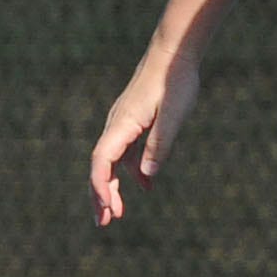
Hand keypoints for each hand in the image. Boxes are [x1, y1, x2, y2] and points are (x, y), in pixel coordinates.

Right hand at [88, 51, 201, 226]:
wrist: (173, 53)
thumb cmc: (175, 82)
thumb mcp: (174, 115)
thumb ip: (160, 144)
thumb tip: (146, 175)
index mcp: (122, 124)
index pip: (102, 162)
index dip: (101, 187)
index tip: (107, 210)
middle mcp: (116, 124)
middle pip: (101, 166)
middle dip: (100, 195)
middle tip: (104, 223)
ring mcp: (123, 122)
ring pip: (111, 161)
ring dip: (113, 186)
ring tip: (119, 213)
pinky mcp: (133, 121)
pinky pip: (126, 151)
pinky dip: (130, 171)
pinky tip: (145, 185)